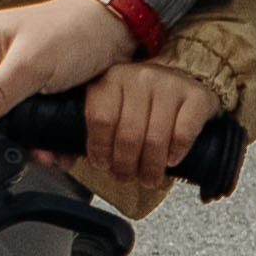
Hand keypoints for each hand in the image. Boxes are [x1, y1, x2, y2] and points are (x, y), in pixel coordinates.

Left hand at [82, 59, 222, 188]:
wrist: (188, 80)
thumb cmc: (145, 103)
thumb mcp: (115, 107)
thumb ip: (88, 131)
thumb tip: (60, 160)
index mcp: (112, 79)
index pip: (100, 119)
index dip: (100, 150)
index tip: (103, 165)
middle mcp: (140, 77)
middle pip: (128, 134)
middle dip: (126, 166)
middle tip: (127, 177)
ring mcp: (169, 85)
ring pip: (155, 137)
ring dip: (150, 167)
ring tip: (148, 177)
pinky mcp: (196, 96)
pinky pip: (183, 133)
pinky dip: (175, 153)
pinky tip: (171, 160)